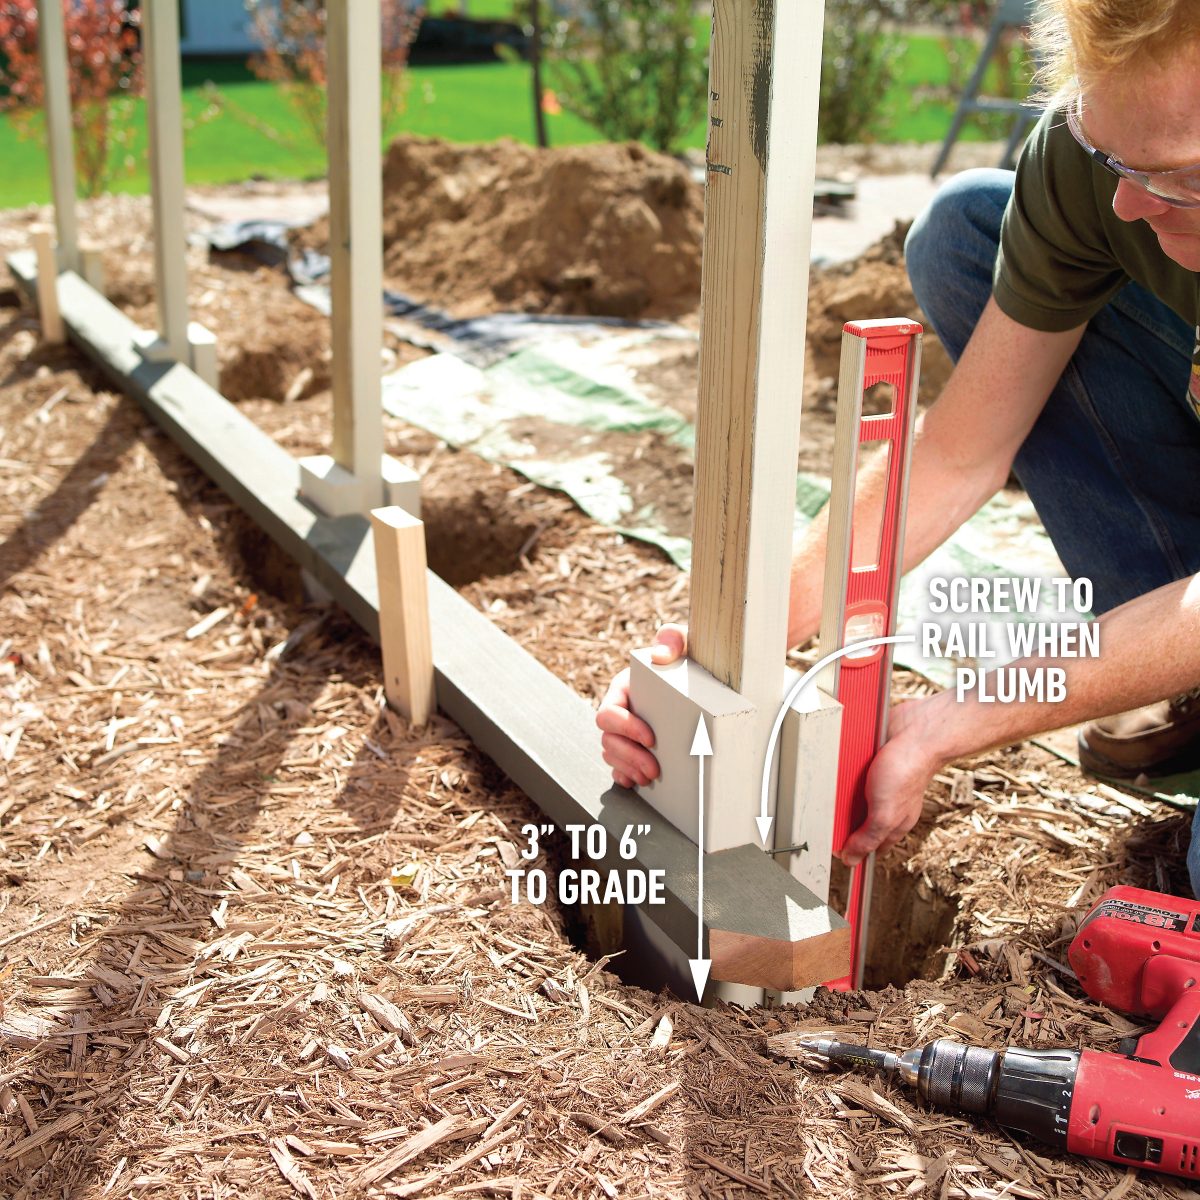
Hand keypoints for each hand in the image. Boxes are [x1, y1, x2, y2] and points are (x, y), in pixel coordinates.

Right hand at [596, 624, 686, 787]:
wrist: (704, 679)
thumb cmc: (689, 660)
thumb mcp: (685, 644)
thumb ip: (673, 639)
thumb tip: (660, 655)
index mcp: (624, 690)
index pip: (608, 713)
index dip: (625, 728)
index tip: (651, 738)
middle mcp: (620, 712)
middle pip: (608, 739)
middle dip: (628, 756)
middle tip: (654, 769)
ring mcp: (624, 731)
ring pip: (610, 754)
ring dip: (628, 768)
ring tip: (651, 777)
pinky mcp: (633, 746)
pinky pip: (617, 766)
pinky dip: (624, 775)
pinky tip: (637, 783)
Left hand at [838, 696, 944, 866]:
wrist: (915, 730)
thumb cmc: (909, 768)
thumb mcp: (886, 813)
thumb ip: (868, 838)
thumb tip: (852, 860)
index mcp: (893, 823)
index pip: (869, 847)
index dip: (851, 851)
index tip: (831, 852)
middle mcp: (884, 805)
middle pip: (854, 821)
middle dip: (838, 819)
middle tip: (821, 817)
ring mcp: (875, 785)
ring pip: (847, 796)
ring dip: (836, 792)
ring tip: (826, 788)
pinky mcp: (867, 765)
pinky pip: (846, 772)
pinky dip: (839, 769)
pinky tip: (834, 766)